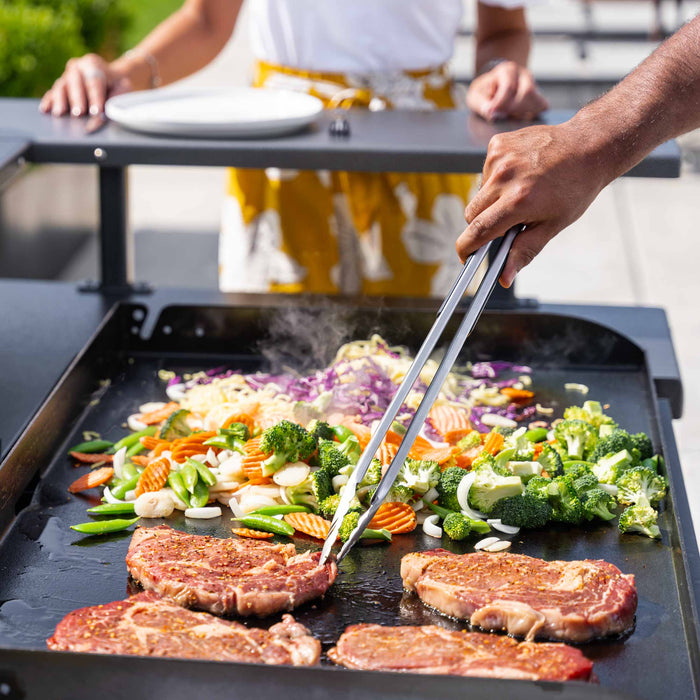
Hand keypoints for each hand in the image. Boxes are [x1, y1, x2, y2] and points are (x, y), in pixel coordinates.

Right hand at [39, 54, 131, 116]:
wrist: (110, 79)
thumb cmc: (116, 86)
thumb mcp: (122, 90)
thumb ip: (115, 101)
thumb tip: (101, 118)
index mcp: (93, 64)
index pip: (94, 80)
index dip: (95, 97)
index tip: (97, 112)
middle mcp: (76, 67)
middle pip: (74, 82)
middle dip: (77, 99)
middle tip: (78, 114)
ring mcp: (66, 75)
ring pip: (61, 86)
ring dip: (60, 101)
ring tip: (60, 113)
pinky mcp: (59, 86)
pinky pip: (51, 93)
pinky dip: (48, 101)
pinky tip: (45, 110)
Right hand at [456, 122, 609, 286]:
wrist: (588, 146)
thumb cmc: (575, 187)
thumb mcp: (553, 225)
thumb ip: (524, 251)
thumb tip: (504, 278)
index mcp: (518, 201)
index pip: (478, 231)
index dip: (467, 248)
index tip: (466, 256)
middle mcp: (505, 177)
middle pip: (472, 214)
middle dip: (483, 224)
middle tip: (506, 222)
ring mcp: (499, 157)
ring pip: (479, 193)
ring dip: (492, 199)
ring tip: (520, 192)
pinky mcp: (497, 144)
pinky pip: (485, 172)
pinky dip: (497, 178)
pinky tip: (520, 173)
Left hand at [466, 61, 547, 121]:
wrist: (493, 87)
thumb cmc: (484, 93)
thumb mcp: (475, 96)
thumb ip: (481, 105)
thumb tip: (491, 114)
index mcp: (507, 70)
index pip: (509, 87)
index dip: (501, 103)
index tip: (492, 114)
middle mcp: (523, 74)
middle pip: (527, 92)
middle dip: (513, 109)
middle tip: (502, 115)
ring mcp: (533, 84)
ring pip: (536, 100)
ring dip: (523, 113)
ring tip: (510, 116)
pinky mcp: (538, 95)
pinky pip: (542, 106)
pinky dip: (532, 115)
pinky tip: (520, 117)